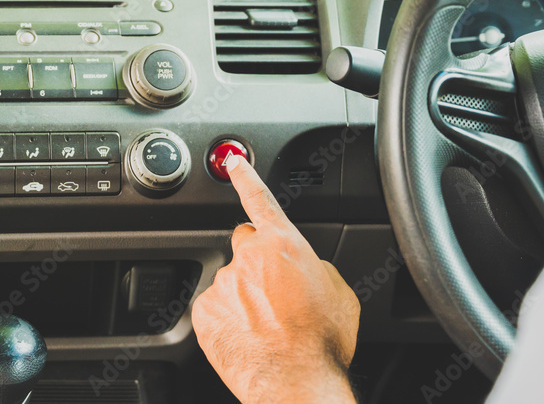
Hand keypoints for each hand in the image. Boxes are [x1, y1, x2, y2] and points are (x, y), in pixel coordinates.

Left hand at [191, 155, 359, 403]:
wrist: (296, 382)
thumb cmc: (322, 342)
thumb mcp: (339, 291)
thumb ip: (314, 264)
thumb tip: (302, 265)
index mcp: (282, 245)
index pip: (259, 199)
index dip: (245, 176)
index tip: (232, 161)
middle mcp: (248, 257)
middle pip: (245, 246)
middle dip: (257, 262)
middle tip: (275, 294)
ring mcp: (223, 284)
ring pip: (231, 281)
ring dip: (245, 296)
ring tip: (268, 326)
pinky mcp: (205, 311)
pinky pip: (216, 308)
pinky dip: (229, 320)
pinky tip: (249, 338)